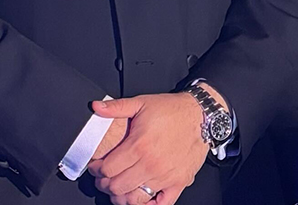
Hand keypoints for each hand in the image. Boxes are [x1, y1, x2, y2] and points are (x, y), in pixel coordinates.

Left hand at [85, 92, 210, 204]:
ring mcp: (165, 176)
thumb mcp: (141, 103)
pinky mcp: (179, 182)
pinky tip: (142, 199)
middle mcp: (151, 164)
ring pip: (135, 199)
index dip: (96, 170)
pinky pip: (162, 204)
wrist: (201, 115)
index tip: (96, 167)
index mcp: (139, 145)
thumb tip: (96, 107)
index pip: (108, 169)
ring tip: (119, 189)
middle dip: (105, 184)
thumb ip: (116, 107)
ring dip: (122, 197)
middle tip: (104, 179)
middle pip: (117, 187)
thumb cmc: (172, 110)